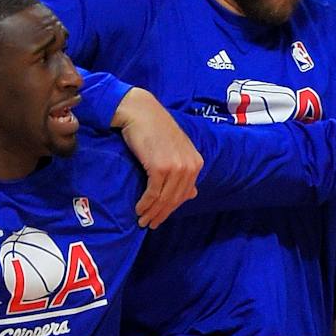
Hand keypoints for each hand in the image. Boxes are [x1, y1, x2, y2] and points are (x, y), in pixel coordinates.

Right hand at [110, 88, 204, 226]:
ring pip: (164, 198)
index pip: (185, 193)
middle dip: (162, 214)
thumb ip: (184, 171)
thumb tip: (192, 194)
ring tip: (142, 221)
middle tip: (150, 224)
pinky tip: (139, 209)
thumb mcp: (176, 149)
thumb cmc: (154, 129)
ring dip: (152, 212)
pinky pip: (154, 193)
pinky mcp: (160, 167)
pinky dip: (146, 204)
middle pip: (175, 199)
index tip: (161, 217)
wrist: (140, 111)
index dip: (172, 208)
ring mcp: (176, 167)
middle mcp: (189, 166)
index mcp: (196, 163)